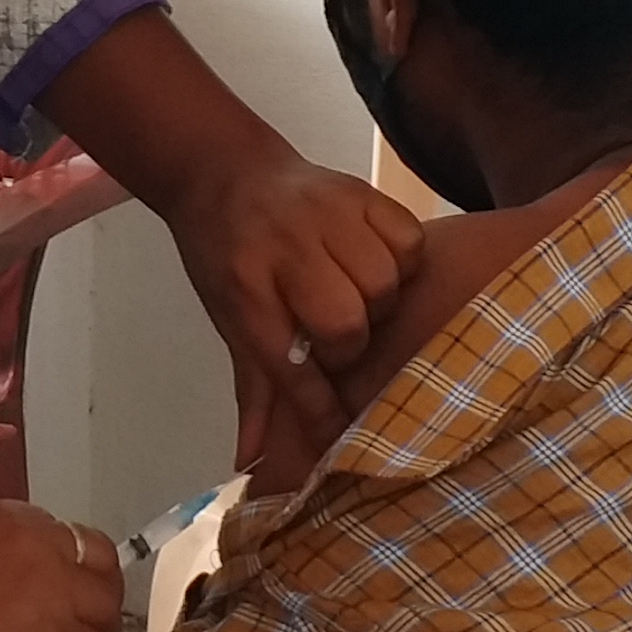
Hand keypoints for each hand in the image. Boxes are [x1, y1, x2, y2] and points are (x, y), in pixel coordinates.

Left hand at [153, 150, 418, 477]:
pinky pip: (408, 238)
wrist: (224, 171)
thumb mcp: (226, 319)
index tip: (341, 433)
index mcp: (245, 290)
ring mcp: (326, 214)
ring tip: (358, 300)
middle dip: (349, 346)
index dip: (320, 408)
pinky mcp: (360, 189)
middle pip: (345, 322)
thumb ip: (252, 387)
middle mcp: (285, 250)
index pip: (290, 364)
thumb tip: (250, 459)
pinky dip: (402, 260)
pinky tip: (379, 264)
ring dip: (377, 303)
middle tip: (338, 341)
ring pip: (384, 282)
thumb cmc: (225, 255)